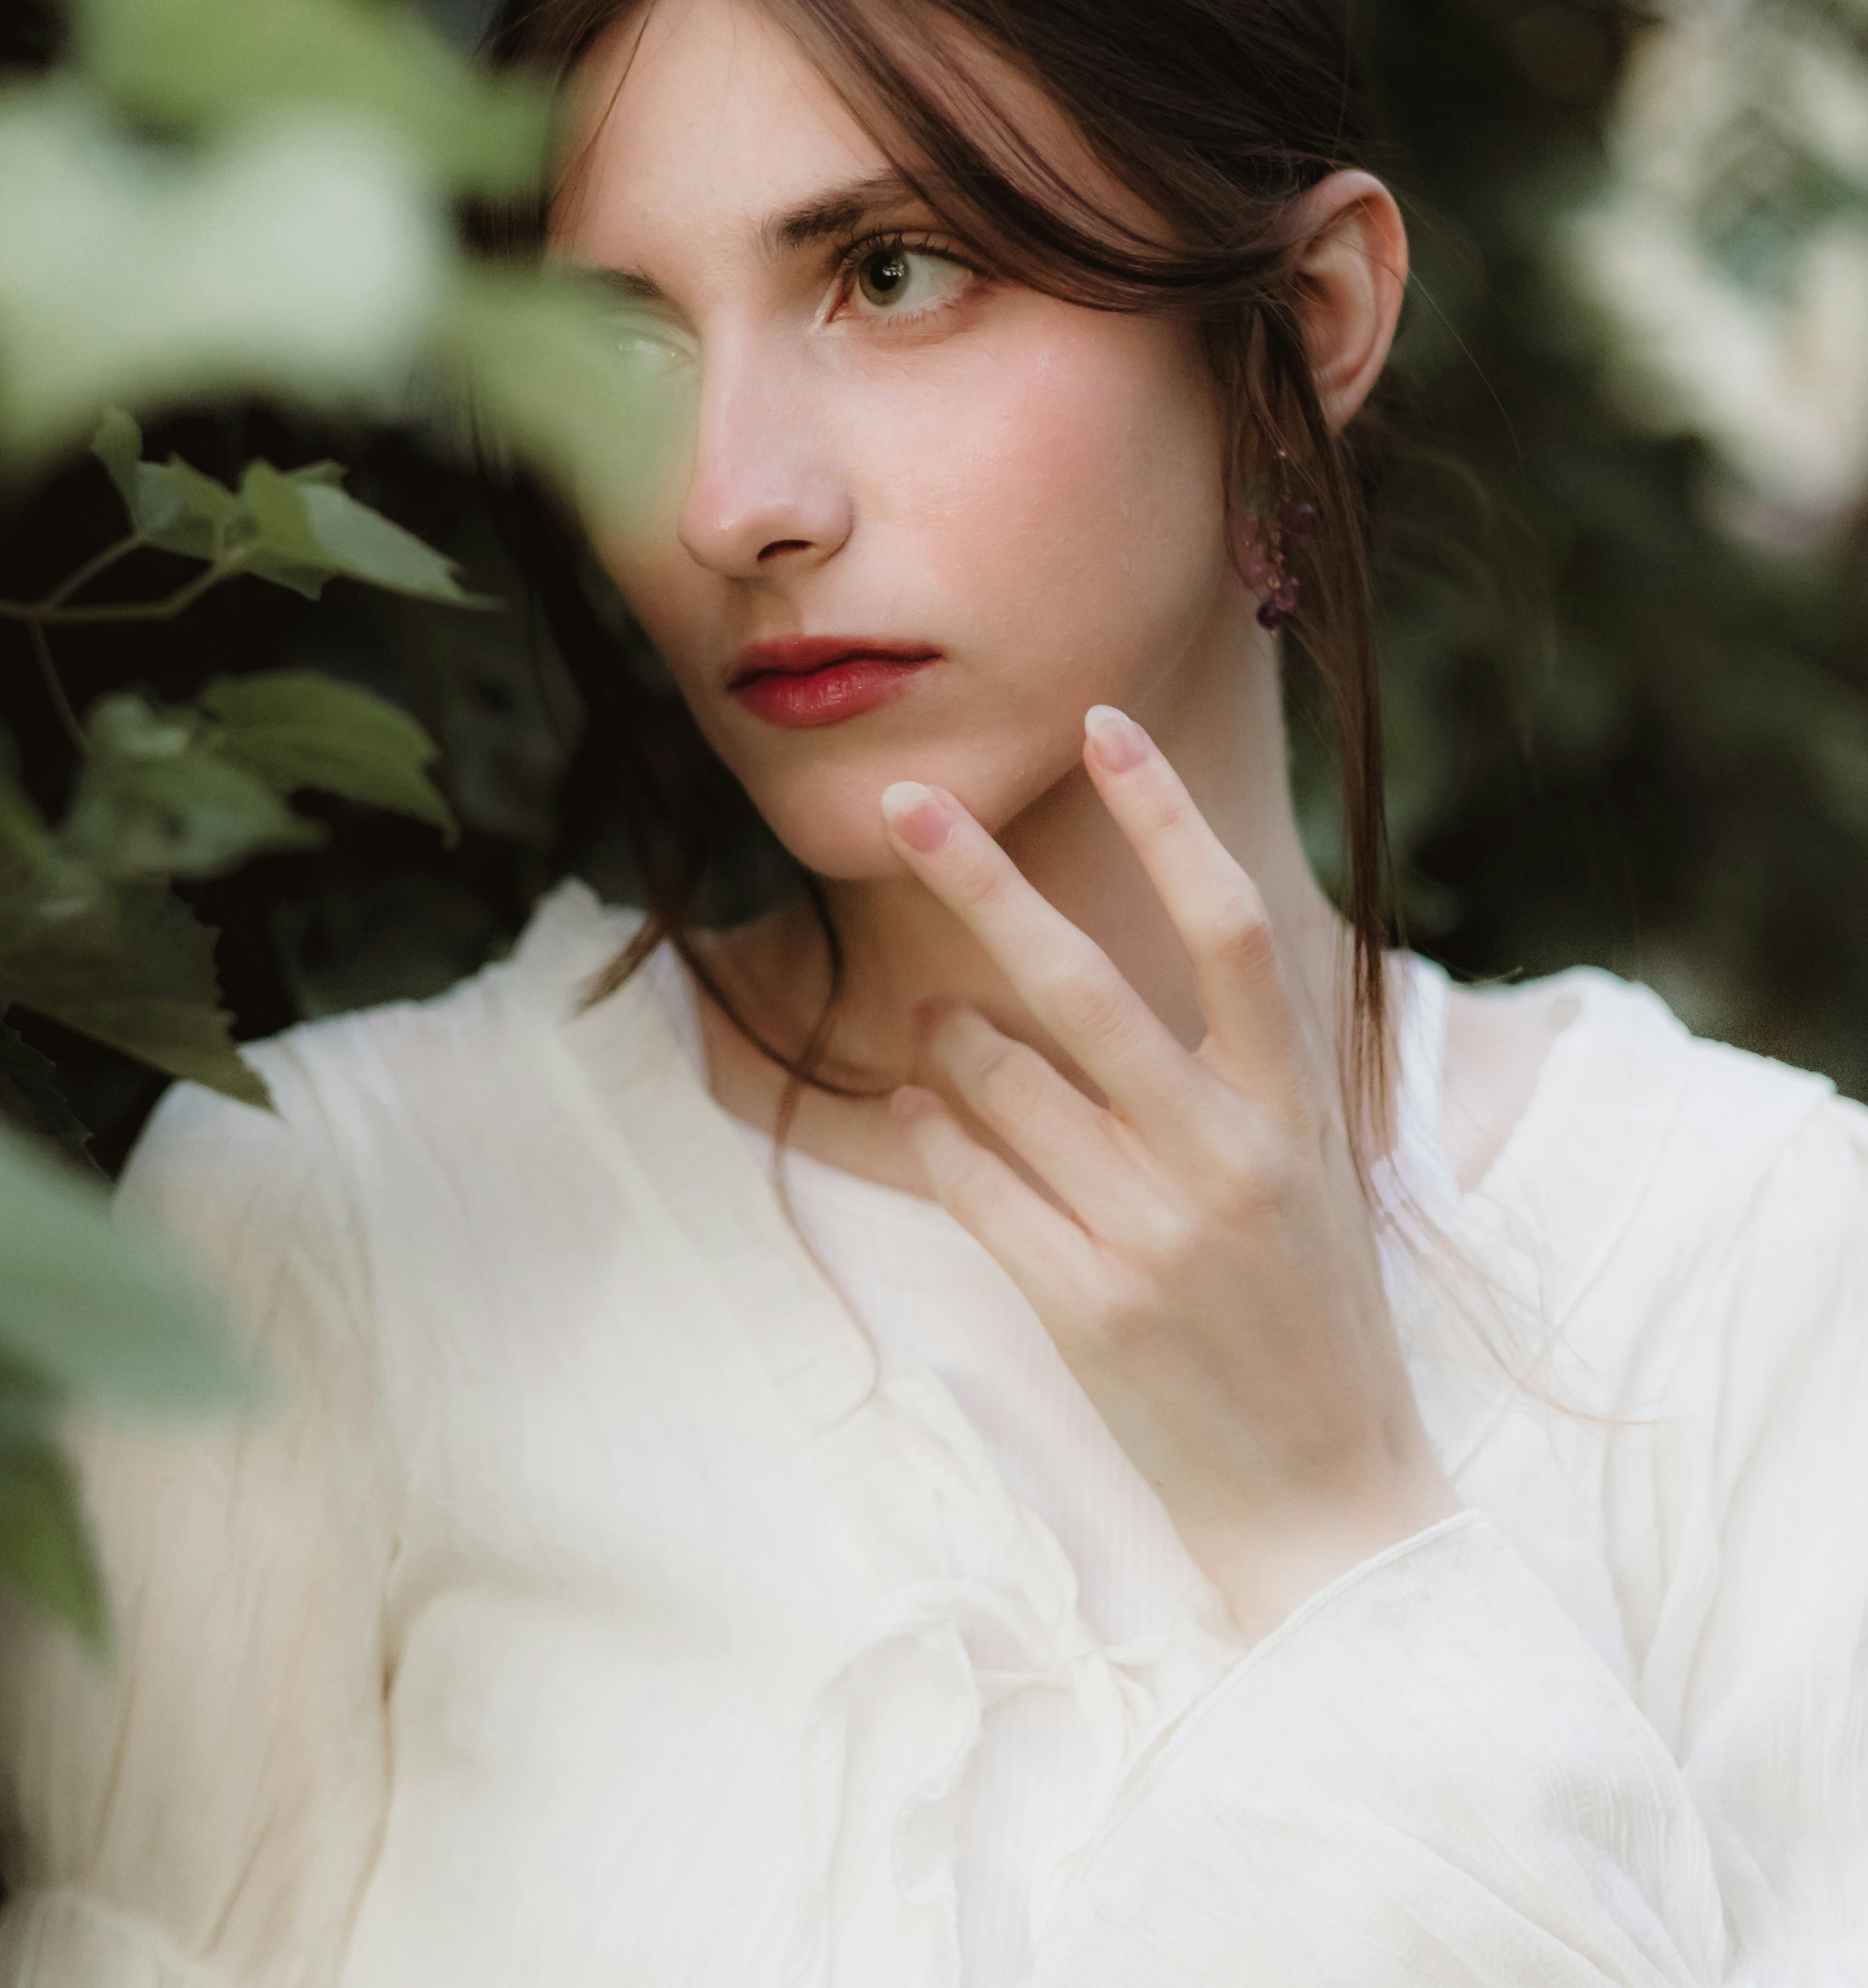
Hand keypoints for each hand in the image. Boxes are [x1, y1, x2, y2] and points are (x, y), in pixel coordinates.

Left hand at [878, 706, 1457, 1640]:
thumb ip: (1239, 1066)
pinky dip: (938, 1131)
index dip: (1166, 817)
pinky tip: (929, 1107)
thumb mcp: (1311, 1172)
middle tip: (904, 801)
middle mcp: (1228, 1157)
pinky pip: (974, 1183)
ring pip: (1003, 1083)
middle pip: (1087, 983)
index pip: (1231, 925)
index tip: (1104, 727)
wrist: (1329, 1506)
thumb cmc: (1312, 1318)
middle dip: (984, 882)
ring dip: (950, 1034)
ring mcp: (1154, 1234)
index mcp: (1297, 1108)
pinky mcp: (1087, 1307)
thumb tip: (1141, 941)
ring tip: (939, 1018)